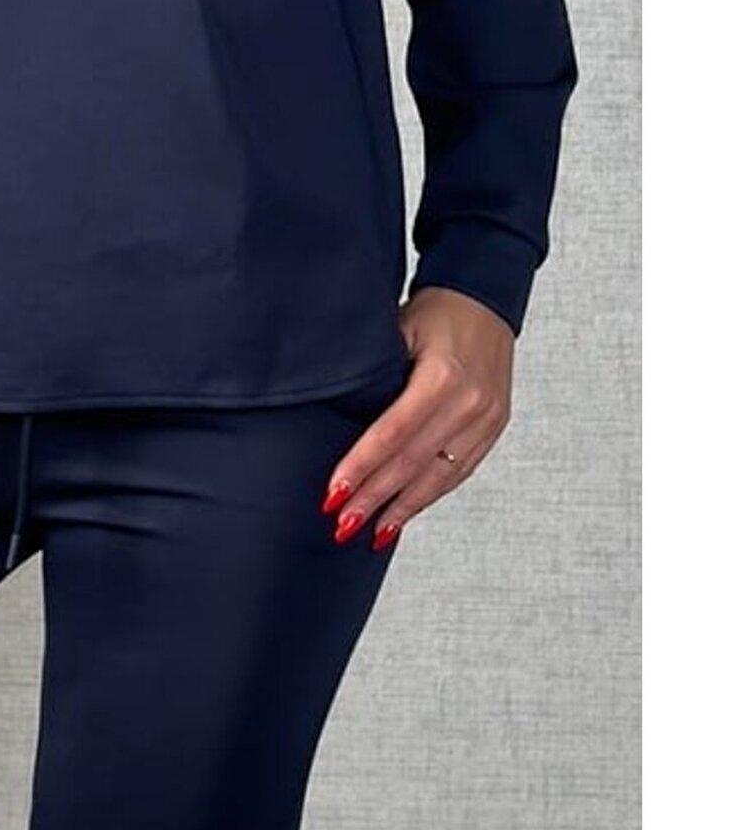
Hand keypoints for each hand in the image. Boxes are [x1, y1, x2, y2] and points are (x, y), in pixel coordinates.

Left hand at [319, 287, 514, 549]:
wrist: (485, 296)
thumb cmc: (435, 310)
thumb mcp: (398, 330)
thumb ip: (377, 375)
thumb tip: (336, 418)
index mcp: (442, 377)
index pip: (392, 434)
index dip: (361, 468)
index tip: (334, 494)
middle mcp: (470, 403)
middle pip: (414, 462)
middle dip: (376, 498)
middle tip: (344, 525)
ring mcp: (487, 418)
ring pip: (440, 475)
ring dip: (404, 508)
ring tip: (372, 533)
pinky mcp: (495, 426)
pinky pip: (461, 470)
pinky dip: (431, 494)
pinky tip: (407, 511)